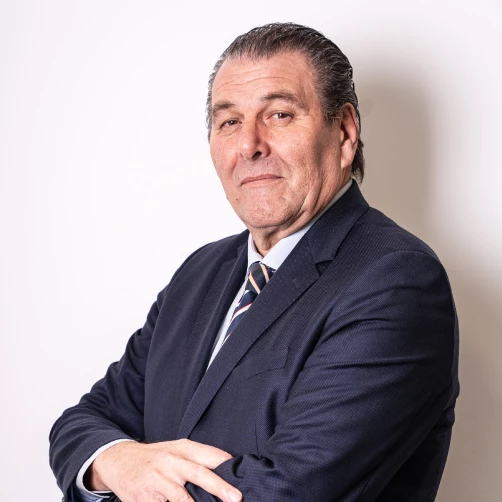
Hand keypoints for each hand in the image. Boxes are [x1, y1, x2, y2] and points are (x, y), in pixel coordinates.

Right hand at [87, 439, 241, 501]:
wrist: (118, 460)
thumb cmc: (154, 457)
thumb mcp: (175, 449)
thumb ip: (197, 458)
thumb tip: (226, 470)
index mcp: (181, 448)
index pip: (208, 454)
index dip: (225, 463)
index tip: (241, 472)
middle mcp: (170, 461)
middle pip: (199, 473)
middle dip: (219, 487)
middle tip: (236, 498)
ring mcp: (157, 479)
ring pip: (181, 496)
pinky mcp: (144, 497)